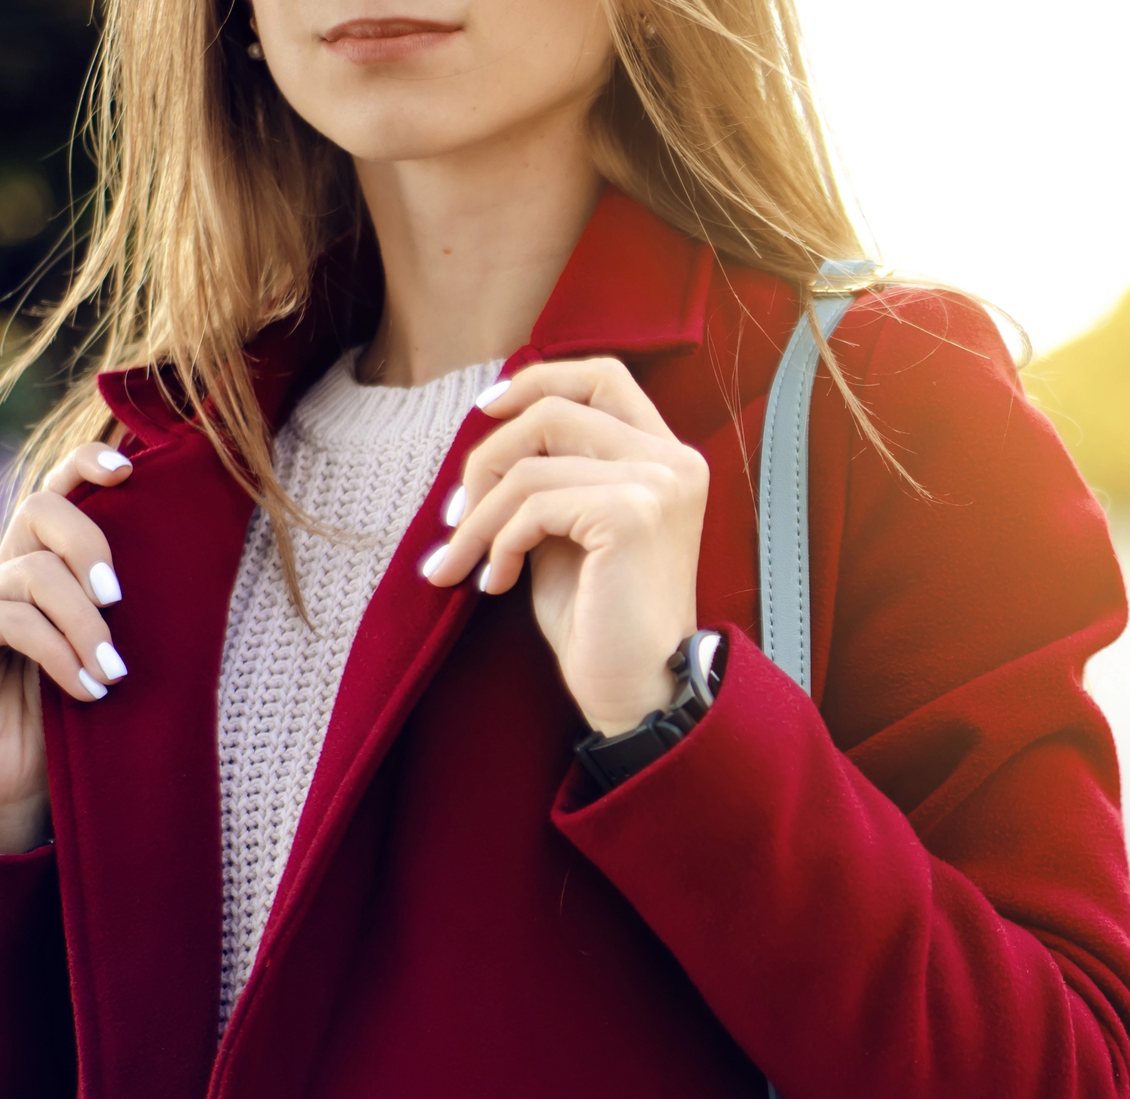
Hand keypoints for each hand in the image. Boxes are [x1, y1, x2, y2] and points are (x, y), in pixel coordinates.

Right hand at [0, 442, 135, 852]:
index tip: (130, 470)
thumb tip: (204, 575)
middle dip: (90, 544)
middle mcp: (10, 568)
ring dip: (83, 622)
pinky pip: (10, 618)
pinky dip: (58, 652)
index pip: (60, 489)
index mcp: (52, 561)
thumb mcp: (120, 653)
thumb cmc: (84, 720)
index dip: (86, 463)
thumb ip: (136, 612)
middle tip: (120, 600)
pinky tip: (88, 689)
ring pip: (33, 571)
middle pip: (42, 508)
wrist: (25, 786)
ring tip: (113, 672)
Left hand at [422, 359, 707, 735]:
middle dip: (487, 455)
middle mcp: (674, 461)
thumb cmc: (601, 621)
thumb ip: (551, 478)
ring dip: (479, 515)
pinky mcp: (632, 514)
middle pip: (554, 408)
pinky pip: (533, 503)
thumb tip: (489, 435)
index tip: (485, 413)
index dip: (537, 380)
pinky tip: (496, 582)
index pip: (604, 376)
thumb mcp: (569, 532)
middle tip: (455, 516)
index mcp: (668, 459)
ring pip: (532, 461)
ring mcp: (658, 484)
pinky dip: (499, 542)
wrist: (639, 691)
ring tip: (461, 562)